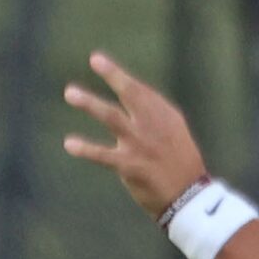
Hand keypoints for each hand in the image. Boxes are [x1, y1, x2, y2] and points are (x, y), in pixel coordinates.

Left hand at [62, 52, 205, 216]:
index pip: (139, 90)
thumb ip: (154, 116)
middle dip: (113, 75)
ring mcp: (140, 144)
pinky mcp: (129, 165)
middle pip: (131, 94)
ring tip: (70, 93)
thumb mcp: (174, 134)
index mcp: (165, 116)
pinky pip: (102, 155)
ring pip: (111, 117)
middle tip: (94, 60)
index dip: (116, 74)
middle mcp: (152, 125)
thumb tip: (132, 99)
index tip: (96, 60)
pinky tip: (69, 144)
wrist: (189, 198)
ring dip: (90, 103)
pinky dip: (85, 149)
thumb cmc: (180, 165)